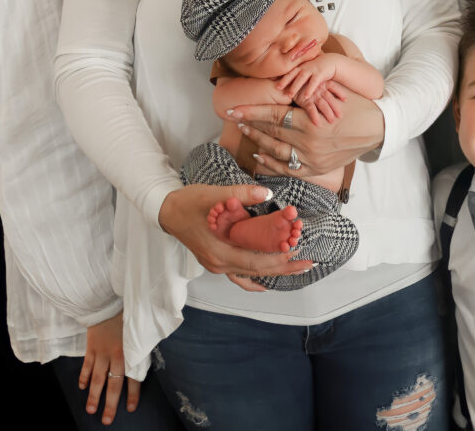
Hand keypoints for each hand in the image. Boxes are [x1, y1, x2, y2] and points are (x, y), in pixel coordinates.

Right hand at [80, 311, 138, 425]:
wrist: (110, 300)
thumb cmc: (128, 314)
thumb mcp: (139, 330)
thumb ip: (141, 346)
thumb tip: (147, 358)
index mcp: (130, 351)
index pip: (132, 377)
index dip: (132, 394)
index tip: (131, 408)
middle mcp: (115, 355)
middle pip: (113, 384)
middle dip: (110, 404)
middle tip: (107, 420)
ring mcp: (101, 352)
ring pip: (97, 379)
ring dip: (93, 396)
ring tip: (91, 410)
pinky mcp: (91, 347)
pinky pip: (87, 366)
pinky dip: (84, 377)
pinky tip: (82, 387)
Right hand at [158, 183, 312, 287]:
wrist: (166, 211)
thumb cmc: (188, 203)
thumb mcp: (213, 195)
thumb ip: (240, 195)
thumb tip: (265, 195)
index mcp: (220, 251)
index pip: (256, 260)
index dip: (279, 257)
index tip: (298, 250)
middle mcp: (219, 263)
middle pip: (257, 270)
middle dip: (284, 267)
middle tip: (308, 263)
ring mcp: (218, 265)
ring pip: (250, 274)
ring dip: (273, 271)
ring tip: (296, 268)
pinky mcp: (217, 260)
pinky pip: (240, 274)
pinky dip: (255, 277)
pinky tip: (267, 280)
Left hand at [227, 86, 384, 176]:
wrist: (378, 129)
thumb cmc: (357, 105)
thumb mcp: (334, 91)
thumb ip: (309, 88)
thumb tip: (284, 79)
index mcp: (312, 121)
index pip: (273, 116)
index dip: (251, 112)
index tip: (232, 109)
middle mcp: (309, 143)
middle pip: (271, 133)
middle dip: (250, 124)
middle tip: (234, 116)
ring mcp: (312, 159)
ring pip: (276, 152)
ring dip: (257, 141)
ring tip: (245, 130)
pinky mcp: (317, 169)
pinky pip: (288, 169)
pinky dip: (271, 164)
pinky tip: (259, 155)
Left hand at [276, 56, 337, 97]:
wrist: (333, 62)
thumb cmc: (318, 68)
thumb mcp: (308, 69)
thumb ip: (299, 73)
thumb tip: (288, 81)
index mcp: (301, 66)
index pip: (289, 71)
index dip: (281, 76)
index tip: (272, 81)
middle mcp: (305, 67)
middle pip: (293, 73)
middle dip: (285, 81)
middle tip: (277, 88)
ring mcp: (313, 69)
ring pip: (302, 77)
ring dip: (295, 86)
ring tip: (289, 95)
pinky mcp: (321, 73)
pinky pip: (314, 82)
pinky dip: (309, 89)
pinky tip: (306, 97)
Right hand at [294, 83, 345, 124]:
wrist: (286, 84)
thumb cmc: (301, 84)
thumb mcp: (312, 82)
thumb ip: (320, 87)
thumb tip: (329, 95)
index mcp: (321, 82)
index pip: (333, 86)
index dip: (340, 92)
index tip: (345, 99)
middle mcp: (318, 88)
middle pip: (330, 98)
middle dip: (336, 107)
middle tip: (340, 116)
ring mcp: (311, 94)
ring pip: (322, 104)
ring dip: (328, 113)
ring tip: (332, 121)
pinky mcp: (304, 100)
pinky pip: (311, 109)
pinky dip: (314, 116)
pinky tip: (318, 123)